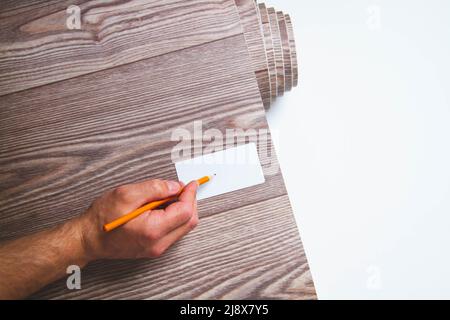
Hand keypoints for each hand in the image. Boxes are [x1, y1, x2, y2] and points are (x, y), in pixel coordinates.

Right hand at [77, 179, 198, 260]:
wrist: (88, 239)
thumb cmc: (102, 219)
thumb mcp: (126, 194)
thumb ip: (154, 188)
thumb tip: (175, 186)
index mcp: (153, 230)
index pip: (185, 212)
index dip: (190, 195)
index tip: (190, 184)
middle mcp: (158, 244)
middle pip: (189, 222)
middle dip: (189, 202)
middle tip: (181, 188)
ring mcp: (157, 249)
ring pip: (183, 227)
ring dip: (182, 209)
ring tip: (167, 196)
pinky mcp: (154, 249)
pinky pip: (173, 232)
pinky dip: (174, 217)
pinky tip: (162, 207)